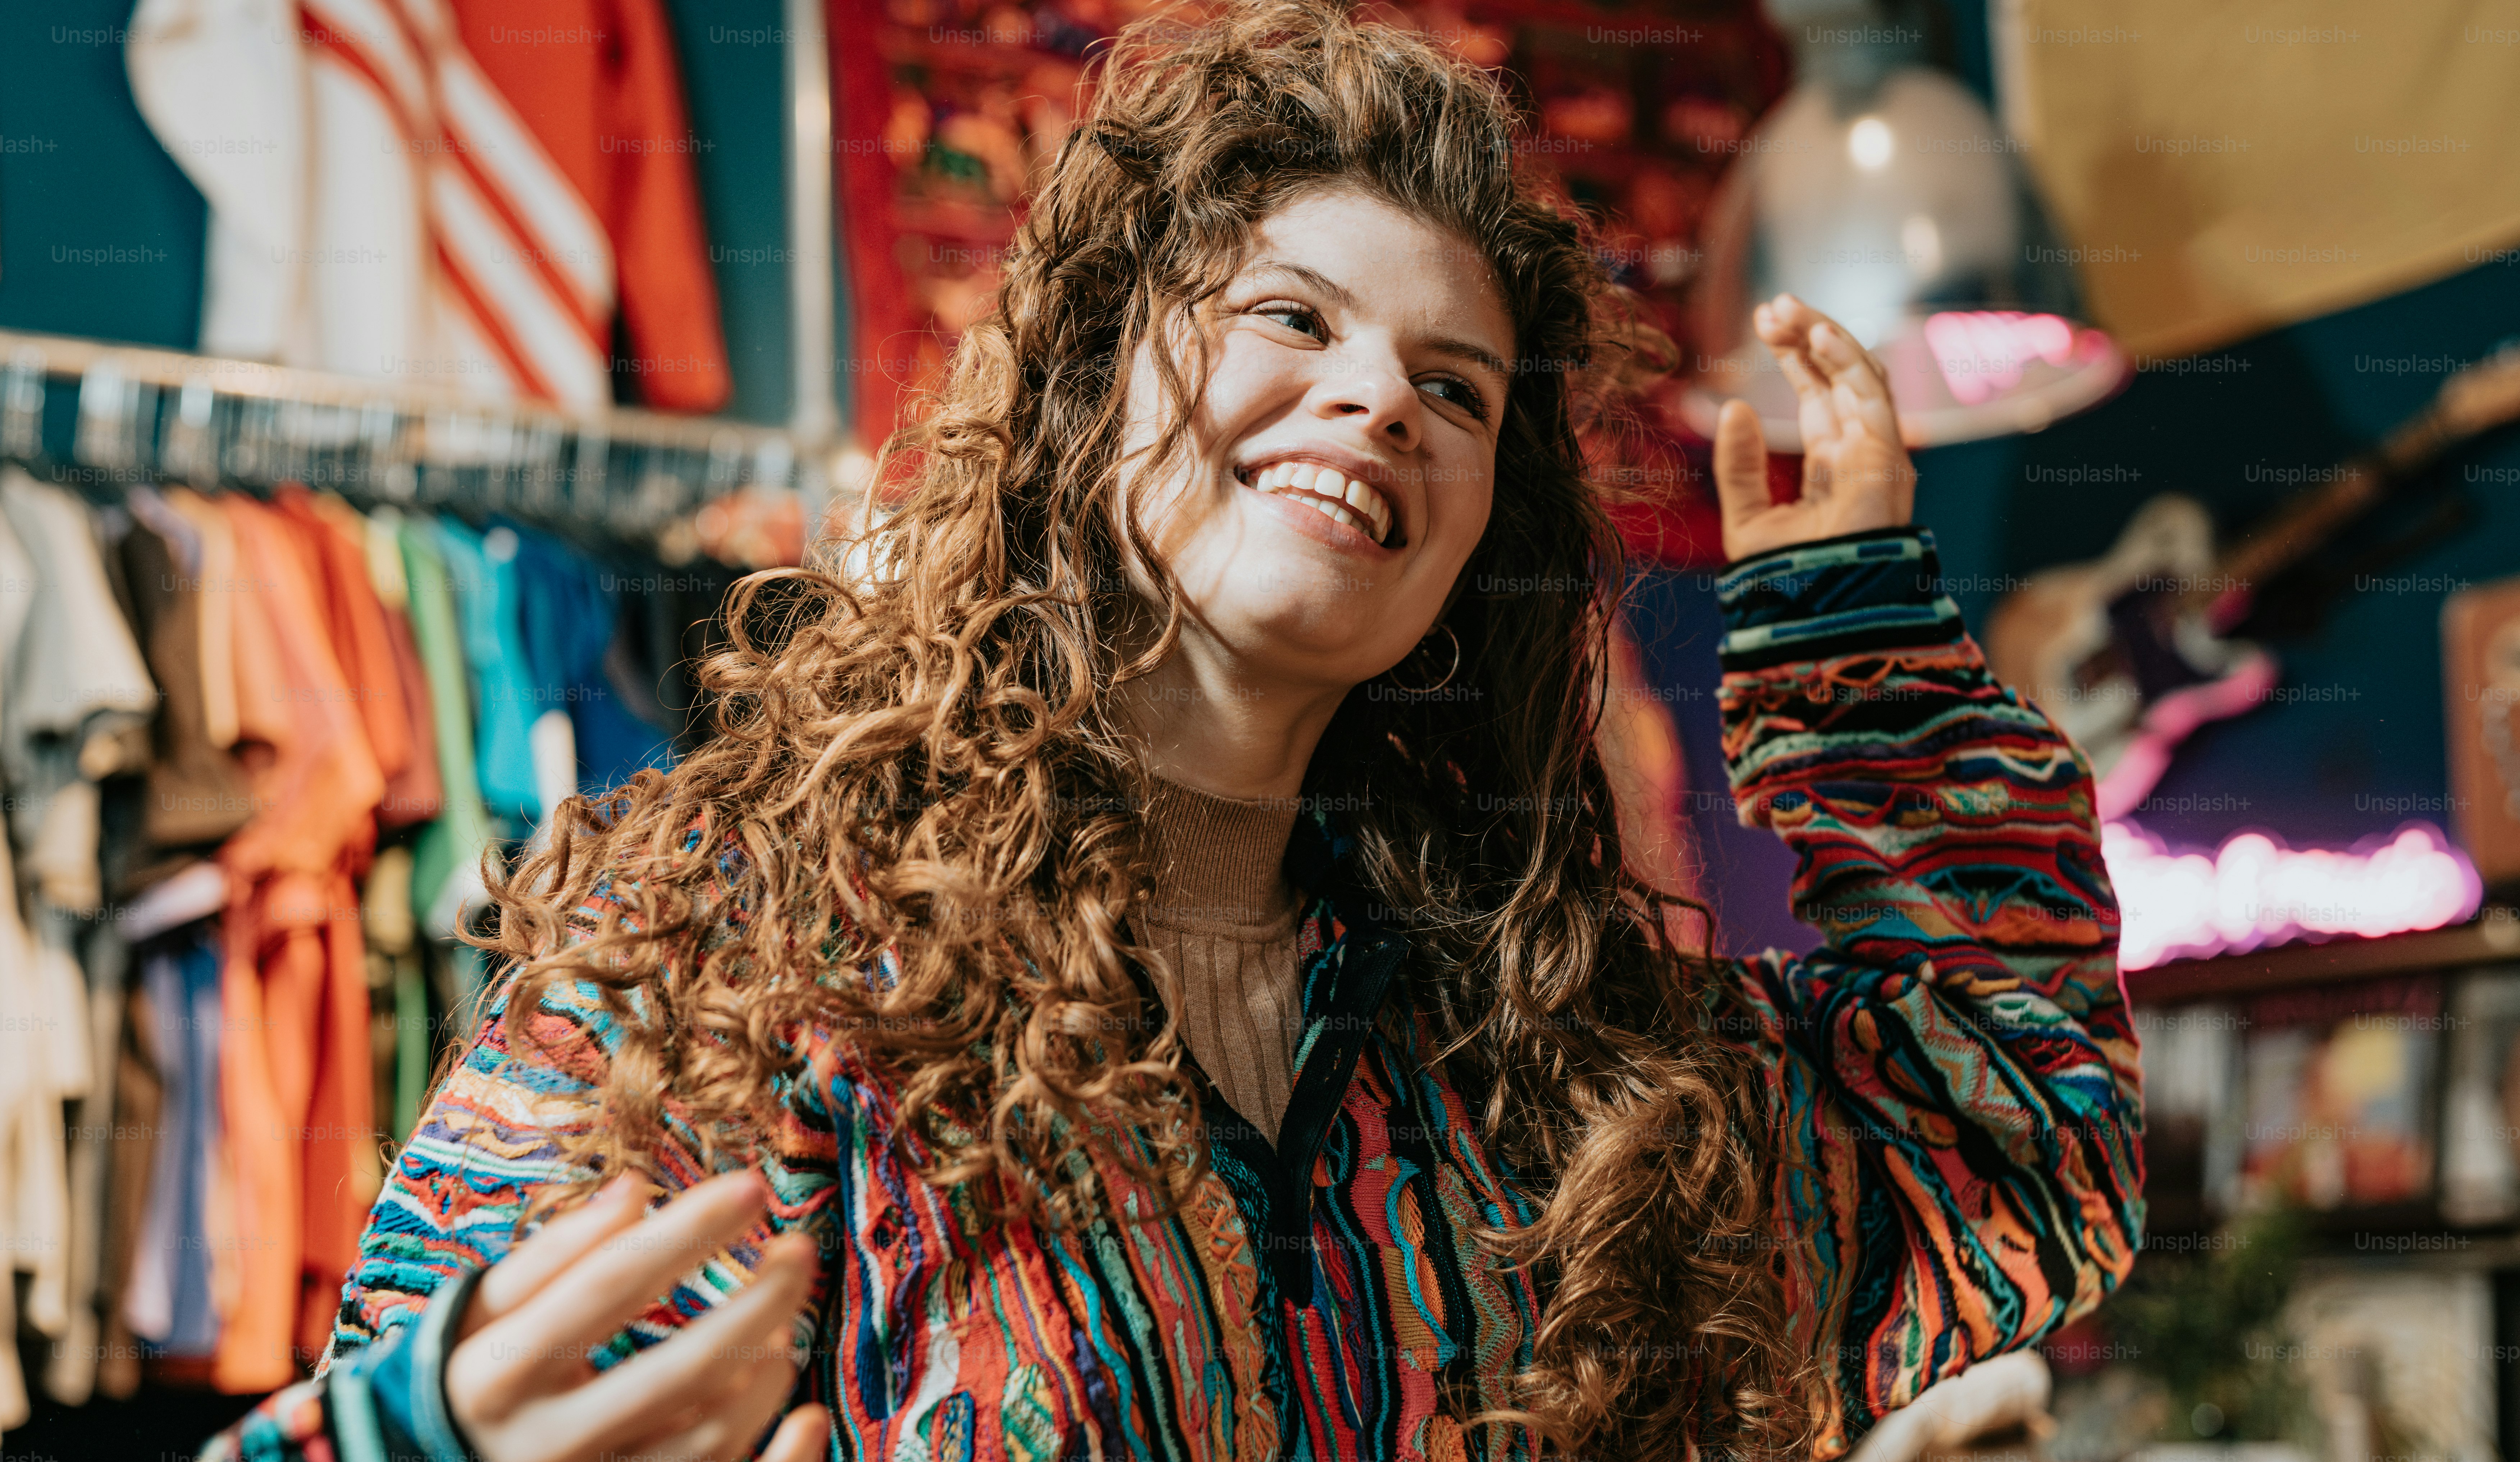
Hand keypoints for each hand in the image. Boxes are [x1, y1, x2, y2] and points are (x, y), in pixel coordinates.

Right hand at [444, 1170, 828, 1461]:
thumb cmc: (471, 1376)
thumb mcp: (482, 1314)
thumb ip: (553, 1255)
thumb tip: (636, 1191)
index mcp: (497, 1373)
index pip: (608, 1286)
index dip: (685, 1233)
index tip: (754, 1187)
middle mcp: (541, 1442)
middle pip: (678, 1370)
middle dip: (756, 1306)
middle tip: (800, 1251)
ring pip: (707, 1440)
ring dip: (764, 1376)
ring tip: (785, 1328)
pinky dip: (781, 1458)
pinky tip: (808, 1417)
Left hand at [1712, 293, 1917, 560]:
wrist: (1811, 616)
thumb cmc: (1786, 579)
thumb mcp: (1746, 516)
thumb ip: (1740, 466)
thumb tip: (1734, 407)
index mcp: (1831, 464)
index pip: (1818, 393)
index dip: (1795, 355)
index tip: (1764, 321)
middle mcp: (1860, 454)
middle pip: (1838, 377)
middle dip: (1808, 336)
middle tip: (1772, 305)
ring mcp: (1878, 455)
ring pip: (1860, 377)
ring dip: (1827, 337)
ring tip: (1788, 309)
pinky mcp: (1887, 459)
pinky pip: (1873, 398)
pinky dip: (1848, 362)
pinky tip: (1819, 335)